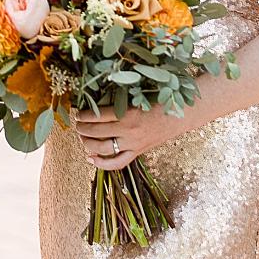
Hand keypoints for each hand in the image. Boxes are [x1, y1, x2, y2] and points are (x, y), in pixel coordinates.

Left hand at [74, 104, 192, 170]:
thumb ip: (119, 98)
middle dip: (82, 128)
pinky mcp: (137, 152)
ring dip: (87, 143)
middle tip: (77, 124)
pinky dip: (101, 163)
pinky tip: (90, 158)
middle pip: (97, 133)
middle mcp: (129, 132)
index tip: (78, 112)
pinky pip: (117, 163)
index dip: (84, 115)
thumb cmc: (159, 99)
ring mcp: (133, 144)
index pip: (97, 117)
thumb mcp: (138, 95)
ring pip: (103, 149)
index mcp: (128, 114)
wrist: (181, 114)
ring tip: (82, 137)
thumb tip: (96, 97)